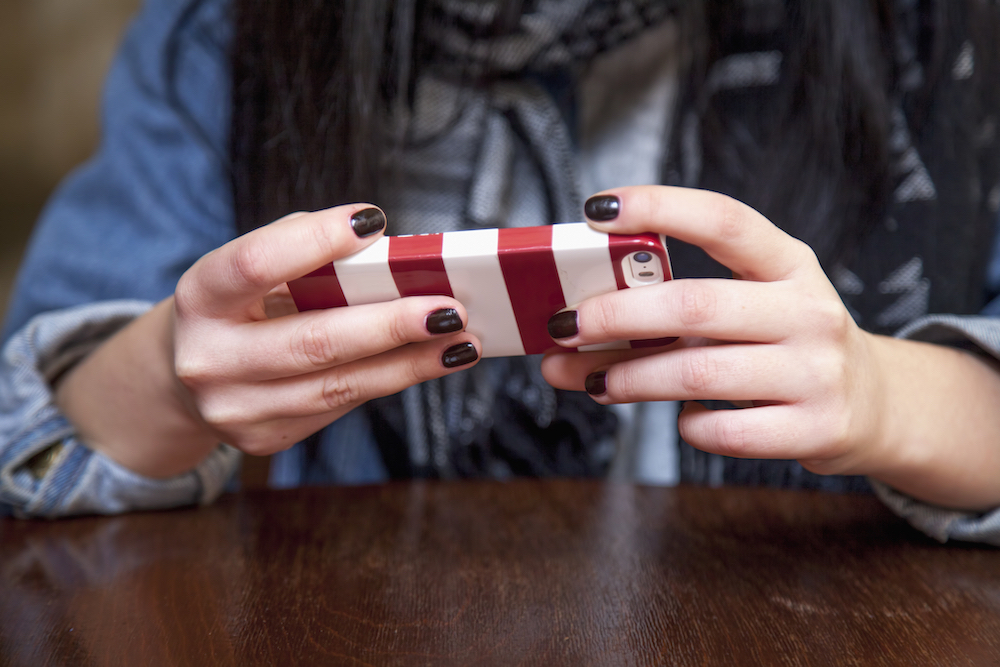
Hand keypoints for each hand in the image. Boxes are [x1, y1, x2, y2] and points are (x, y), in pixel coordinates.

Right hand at [57, 204, 479, 476]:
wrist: (192, 368)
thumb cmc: (244, 301)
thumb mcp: (257, 270)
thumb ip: (309, 254)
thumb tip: (395, 259)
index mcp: (201, 295)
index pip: (257, 263)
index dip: (316, 241)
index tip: (373, 220)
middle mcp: (208, 359)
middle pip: (312, 342)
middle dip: (390, 326)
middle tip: (449, 310)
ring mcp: (235, 409)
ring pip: (338, 386)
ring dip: (410, 364)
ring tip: (461, 342)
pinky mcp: (264, 439)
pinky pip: (339, 405)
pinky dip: (389, 380)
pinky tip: (429, 361)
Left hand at [544, 186, 999, 509]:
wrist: (871, 404)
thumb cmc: (783, 343)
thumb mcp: (753, 303)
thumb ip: (676, 306)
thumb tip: (569, 334)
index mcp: (789, 262)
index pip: (723, 219)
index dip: (659, 207)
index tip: (597, 208)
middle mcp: (809, 310)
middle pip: (695, 304)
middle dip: (616, 315)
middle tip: (565, 325)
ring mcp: (816, 372)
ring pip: (698, 374)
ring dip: (631, 379)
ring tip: (594, 381)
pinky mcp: (814, 429)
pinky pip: (723, 431)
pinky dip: (686, 427)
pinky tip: (680, 418)